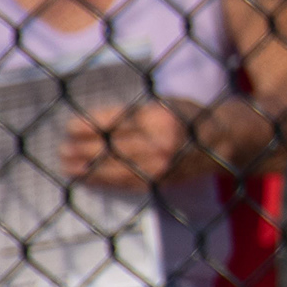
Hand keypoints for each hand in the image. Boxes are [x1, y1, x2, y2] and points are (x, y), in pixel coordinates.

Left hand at [58, 102, 202, 194]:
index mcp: (159, 116)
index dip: (89, 126)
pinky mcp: (161, 181)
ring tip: (68, 167)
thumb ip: (134, 113)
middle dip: (83, 150)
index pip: (115, 122)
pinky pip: (126, 183)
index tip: (70, 127)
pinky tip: (88, 179)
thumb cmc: (188, 116)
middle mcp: (161, 142)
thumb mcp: (164, 103)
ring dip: (88, 169)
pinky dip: (104, 181)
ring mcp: (161, 164)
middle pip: (112, 147)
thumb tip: (92, 124)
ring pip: (115, 168)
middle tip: (62, 150)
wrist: (224, 142)